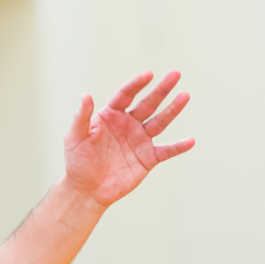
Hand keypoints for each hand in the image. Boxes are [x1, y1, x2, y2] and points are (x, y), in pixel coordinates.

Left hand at [61, 71, 194, 207]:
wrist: (87, 189)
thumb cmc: (77, 161)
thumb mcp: (75, 137)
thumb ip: (81, 117)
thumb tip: (86, 95)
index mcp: (111, 115)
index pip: (126, 95)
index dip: (137, 84)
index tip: (148, 74)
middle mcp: (128, 124)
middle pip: (148, 103)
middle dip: (161, 89)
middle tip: (175, 74)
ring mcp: (140, 140)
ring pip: (159, 122)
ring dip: (173, 110)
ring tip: (184, 96)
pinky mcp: (147, 158)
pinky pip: (166, 151)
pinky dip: (178, 147)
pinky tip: (190, 141)